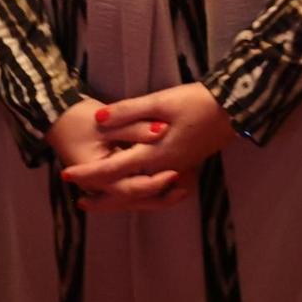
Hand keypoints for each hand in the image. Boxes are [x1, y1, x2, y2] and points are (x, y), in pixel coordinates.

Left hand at [60, 83, 235, 213]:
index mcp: (155, 154)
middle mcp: (164, 168)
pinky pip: (159, 188)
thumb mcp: (161, 101)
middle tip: (79, 200)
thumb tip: (98, 119)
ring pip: (142, 193)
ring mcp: (177, 168)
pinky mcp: (186, 164)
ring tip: (103, 198)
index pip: (113, 169)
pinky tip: (137, 186)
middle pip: (127, 192)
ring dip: (120, 198)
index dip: (88, 173)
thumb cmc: (198, 102)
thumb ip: (128, 111)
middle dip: (102, 198)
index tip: (66, 175)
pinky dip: (143, 192)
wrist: (234, 108)